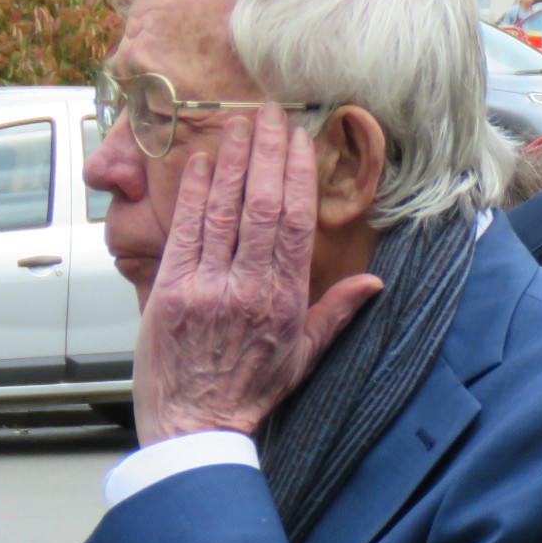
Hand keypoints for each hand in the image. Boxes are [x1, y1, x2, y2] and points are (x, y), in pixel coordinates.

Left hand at [133, 109, 383, 444]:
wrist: (194, 427)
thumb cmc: (252, 392)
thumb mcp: (305, 356)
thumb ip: (337, 313)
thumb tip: (375, 284)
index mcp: (283, 301)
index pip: (293, 224)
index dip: (295, 177)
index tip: (298, 143)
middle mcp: (244, 287)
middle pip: (257, 206)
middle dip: (263, 155)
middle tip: (268, 116)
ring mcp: (202, 286)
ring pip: (219, 211)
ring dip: (228, 162)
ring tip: (237, 125)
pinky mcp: (166, 290)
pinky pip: (182, 232)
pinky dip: (191, 195)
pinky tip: (199, 164)